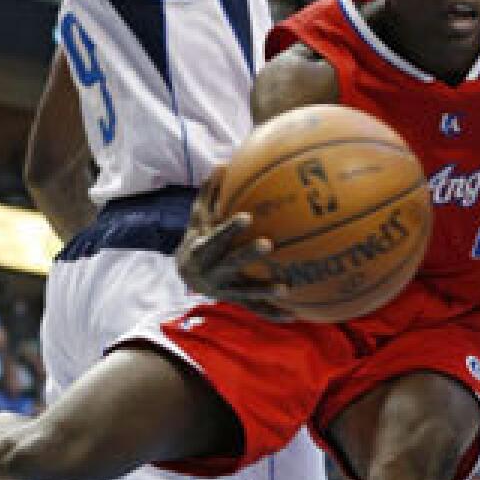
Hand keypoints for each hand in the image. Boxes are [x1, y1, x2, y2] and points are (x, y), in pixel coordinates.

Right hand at [175, 167, 293, 320]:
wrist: (186, 273)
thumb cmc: (198, 236)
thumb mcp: (198, 215)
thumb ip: (210, 193)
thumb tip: (223, 164)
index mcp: (202, 249)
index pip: (215, 237)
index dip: (230, 229)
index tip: (247, 217)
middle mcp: (212, 272)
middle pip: (229, 263)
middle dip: (247, 255)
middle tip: (269, 245)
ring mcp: (225, 289)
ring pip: (244, 292)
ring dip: (264, 291)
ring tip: (286, 289)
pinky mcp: (237, 300)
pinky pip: (255, 309)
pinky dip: (272, 313)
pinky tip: (293, 316)